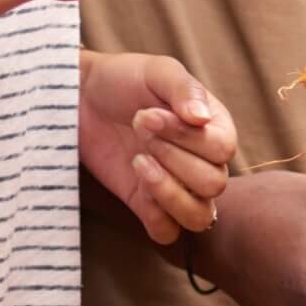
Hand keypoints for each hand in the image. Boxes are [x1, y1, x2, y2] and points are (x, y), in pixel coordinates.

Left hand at [80, 51, 235, 244]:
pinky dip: (155, 216)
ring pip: (199, 216)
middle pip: (214, 183)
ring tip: (139, 162)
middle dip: (172, 158)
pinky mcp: (147, 206)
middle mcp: (203, 161)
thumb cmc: (125, 79)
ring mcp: (177, 186)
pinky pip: (167, 233)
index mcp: (214, 126)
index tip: (147, 114)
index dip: (187, 137)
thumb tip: (201, 119)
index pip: (223, 149)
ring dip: (168, 192)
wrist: (82, 97)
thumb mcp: (158, 72)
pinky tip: (136, 183)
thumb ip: (185, 90)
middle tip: (139, 130)